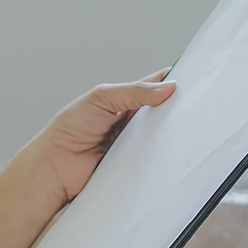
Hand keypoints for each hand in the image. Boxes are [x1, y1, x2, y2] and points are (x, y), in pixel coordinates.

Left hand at [34, 70, 175, 204]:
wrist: (56, 166)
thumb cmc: (70, 128)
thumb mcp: (101, 98)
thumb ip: (133, 91)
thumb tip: (166, 87)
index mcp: (125, 99)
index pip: (155, 86)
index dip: (172, 82)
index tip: (190, 82)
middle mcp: (133, 121)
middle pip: (165, 112)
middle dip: (177, 109)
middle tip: (189, 108)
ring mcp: (135, 143)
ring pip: (164, 137)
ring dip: (171, 135)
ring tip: (179, 129)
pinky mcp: (136, 165)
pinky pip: (156, 160)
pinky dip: (162, 157)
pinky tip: (167, 153)